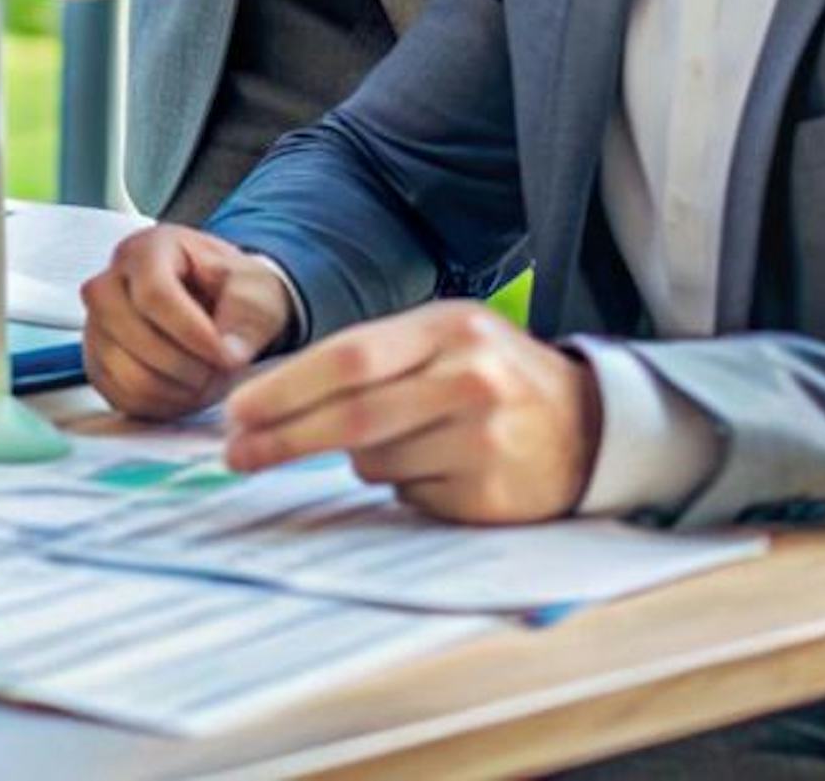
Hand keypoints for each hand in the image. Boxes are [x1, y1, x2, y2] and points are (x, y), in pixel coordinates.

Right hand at [79, 224, 294, 420]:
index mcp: (146, 250)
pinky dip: (161, 404)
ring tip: (208, 380)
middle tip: (220, 369)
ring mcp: (96, 325)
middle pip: (129, 331)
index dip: (192, 333)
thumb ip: (246, 318)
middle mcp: (109, 283)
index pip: (153, 293)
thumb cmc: (230, 288)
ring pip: (124, 370)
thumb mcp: (254, 290)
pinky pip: (121, 395)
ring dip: (176, 388)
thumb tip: (229, 353)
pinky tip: (187, 390)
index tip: (227, 356)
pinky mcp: (97, 363)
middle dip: (184, 363)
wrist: (214, 302)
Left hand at [222, 300, 600, 524]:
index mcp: (448, 329)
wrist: (588, 424)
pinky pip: (410, 494)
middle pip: (352, 417)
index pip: (347, 359)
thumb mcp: (441, 339)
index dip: (284, 389)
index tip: (235, 411)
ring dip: (358, 460)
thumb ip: (368, 359)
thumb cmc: (488, 374)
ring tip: (397, 442)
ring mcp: (485, 440)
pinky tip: (435, 467)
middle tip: (238, 454)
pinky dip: (401, 484)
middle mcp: (471, 380)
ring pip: (375, 461)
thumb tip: (267, 400)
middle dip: (283, 438)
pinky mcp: (491, 495)